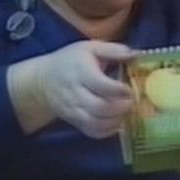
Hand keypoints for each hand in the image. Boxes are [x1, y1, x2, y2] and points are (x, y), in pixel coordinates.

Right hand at [8, 40, 133, 136]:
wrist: (42, 81)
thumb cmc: (71, 61)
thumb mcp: (90, 48)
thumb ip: (113, 50)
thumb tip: (137, 54)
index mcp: (81, 72)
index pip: (100, 85)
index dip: (118, 89)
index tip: (130, 88)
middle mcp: (75, 93)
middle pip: (99, 107)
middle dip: (120, 107)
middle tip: (132, 102)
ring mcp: (73, 110)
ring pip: (95, 122)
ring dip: (116, 120)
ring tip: (126, 112)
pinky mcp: (74, 121)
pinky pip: (91, 132)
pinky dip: (107, 131)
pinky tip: (117, 122)